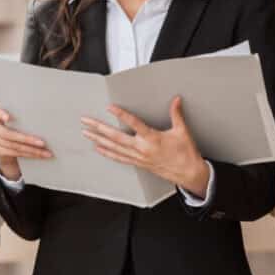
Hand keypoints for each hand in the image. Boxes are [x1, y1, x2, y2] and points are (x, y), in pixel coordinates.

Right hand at [0, 106, 51, 179]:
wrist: (4, 140)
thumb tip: (42, 118)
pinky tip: (38, 155)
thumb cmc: (14, 124)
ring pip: (13, 146)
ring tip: (45, 152)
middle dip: (27, 139)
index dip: (1, 114)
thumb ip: (21, 117)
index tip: (8, 118)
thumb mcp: (15, 118)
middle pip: (7, 134)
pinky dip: (28, 154)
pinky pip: (14, 153)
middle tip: (42, 143)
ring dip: (31, 150)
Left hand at [81, 97, 209, 196]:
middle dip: (99, 128)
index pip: (133, 124)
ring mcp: (138, 157)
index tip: (110, 108)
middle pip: (116, 137)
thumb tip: (175, 101)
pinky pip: (119, 158)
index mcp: (153, 139)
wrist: (188, 173)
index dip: (121, 115)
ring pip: (114, 148)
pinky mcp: (139, 163)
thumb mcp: (182, 132)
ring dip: (99, 140)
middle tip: (86, 121)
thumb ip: (176, 114)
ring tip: (87, 133)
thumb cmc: (185, 154)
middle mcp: (142, 148)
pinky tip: (99, 149)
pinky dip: (108, 153)